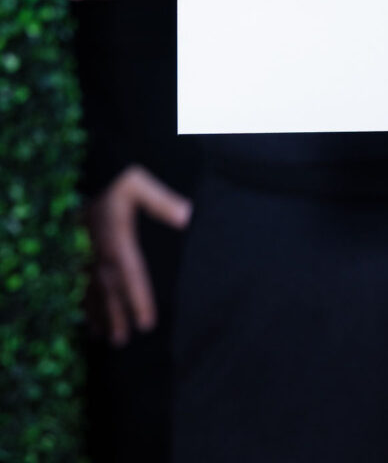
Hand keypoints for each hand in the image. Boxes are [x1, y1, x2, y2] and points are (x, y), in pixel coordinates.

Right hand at [87, 165, 192, 346]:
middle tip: (122, 342)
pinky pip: (78, 281)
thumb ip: (161, 200)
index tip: (146, 324)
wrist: (87, 169)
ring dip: (98, 315)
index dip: (138, 300)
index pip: (131, 275)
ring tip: (103, 338)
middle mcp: (99, 250)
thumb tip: (186, 215)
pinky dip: (83, 301)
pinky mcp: (77, 249)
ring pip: (91, 290)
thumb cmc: (117, 176)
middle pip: (109, 290)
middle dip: (116, 316)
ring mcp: (85, 251)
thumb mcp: (139, 182)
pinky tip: (84, 316)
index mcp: (117, 238)